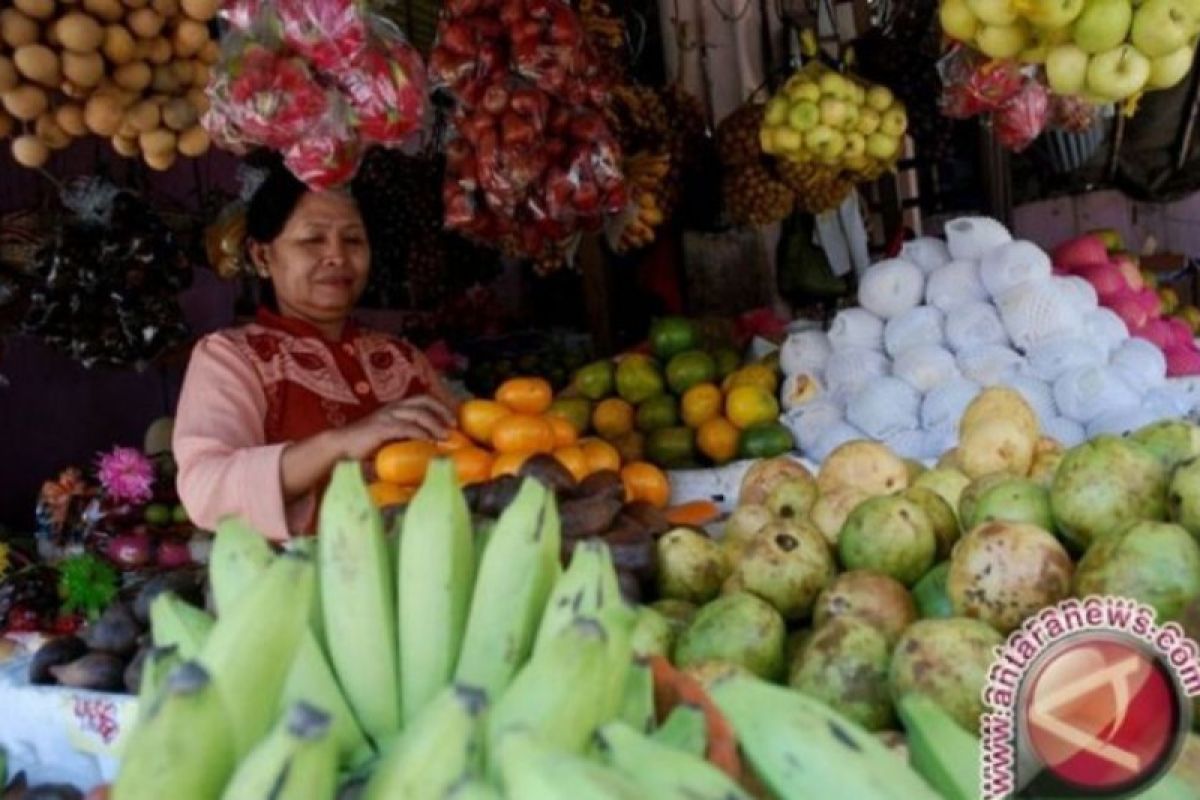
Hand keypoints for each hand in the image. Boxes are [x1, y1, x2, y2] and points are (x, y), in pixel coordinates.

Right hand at [336, 396, 455, 460]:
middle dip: (441, 411)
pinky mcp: (381, 428)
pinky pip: (406, 428)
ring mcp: (386, 417)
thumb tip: (428, 448)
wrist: (339, 447)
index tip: (453, 419)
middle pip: (423, 402)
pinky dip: (421, 434)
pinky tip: (430, 442)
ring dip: (435, 424)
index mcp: (394, 408)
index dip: (439, 406)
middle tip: (454, 425)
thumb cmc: (364, 446)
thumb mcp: (388, 438)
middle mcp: (392, 408)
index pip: (422, 399)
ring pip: (418, 414)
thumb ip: (405, 437)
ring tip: (446, 436)